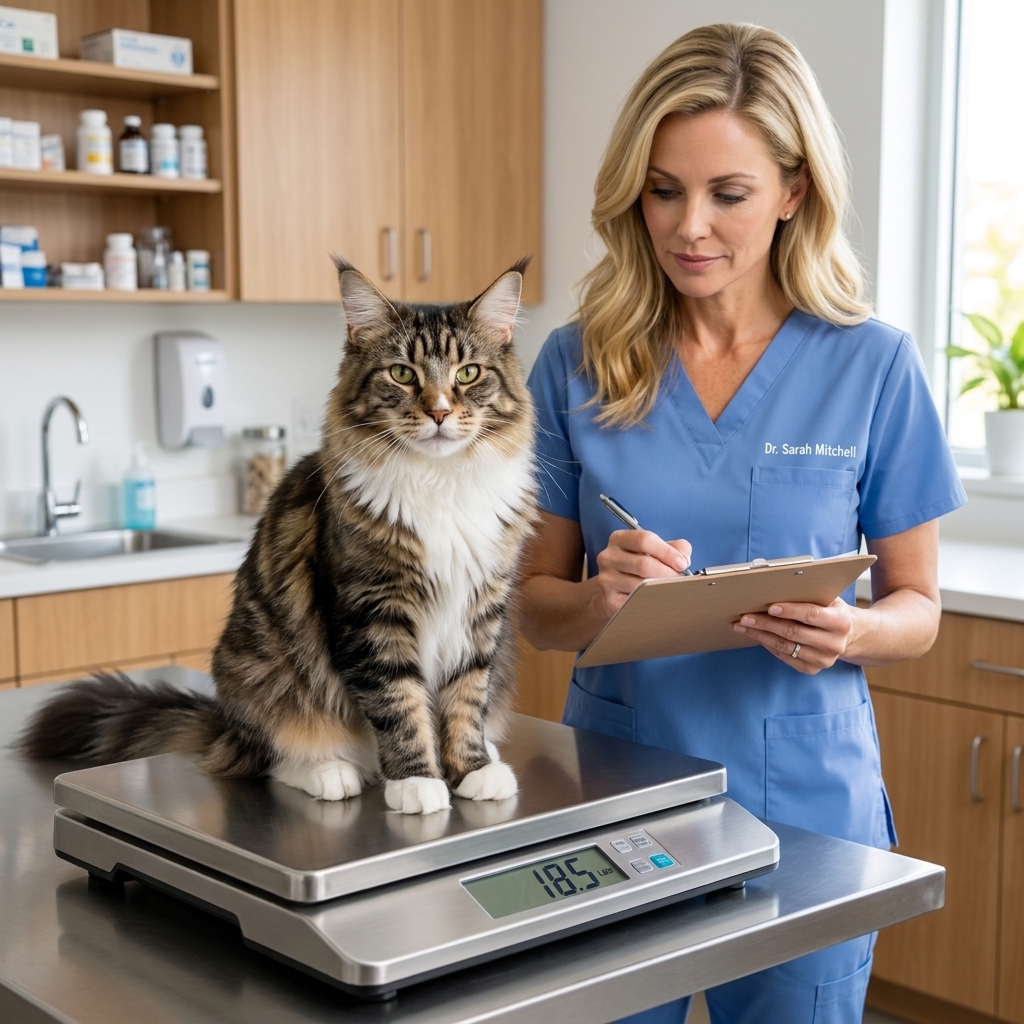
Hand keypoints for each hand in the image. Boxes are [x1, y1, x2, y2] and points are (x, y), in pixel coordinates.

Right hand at [591, 530, 691, 619]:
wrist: (614, 592)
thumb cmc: (638, 568)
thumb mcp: (654, 551)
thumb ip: (674, 548)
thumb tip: (684, 558)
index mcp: (619, 539)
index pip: (644, 540)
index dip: (667, 552)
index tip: (682, 563)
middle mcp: (608, 557)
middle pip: (644, 564)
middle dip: (668, 573)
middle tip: (680, 579)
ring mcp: (607, 579)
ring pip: (641, 584)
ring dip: (662, 587)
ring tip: (671, 588)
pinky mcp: (610, 600)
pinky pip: (637, 601)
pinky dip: (653, 600)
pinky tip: (658, 598)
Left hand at [732, 598, 856, 674]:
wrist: (848, 635)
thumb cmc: (830, 610)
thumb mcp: (827, 599)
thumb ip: (808, 595)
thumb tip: (774, 589)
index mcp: (841, 621)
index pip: (811, 615)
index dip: (789, 611)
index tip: (769, 607)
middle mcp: (834, 643)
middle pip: (794, 633)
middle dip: (766, 624)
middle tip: (745, 616)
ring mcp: (824, 659)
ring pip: (786, 647)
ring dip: (761, 636)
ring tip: (743, 626)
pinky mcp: (813, 669)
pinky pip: (785, 657)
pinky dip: (768, 646)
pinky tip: (757, 636)